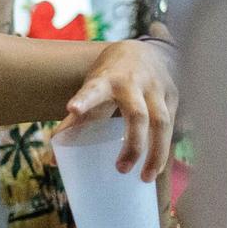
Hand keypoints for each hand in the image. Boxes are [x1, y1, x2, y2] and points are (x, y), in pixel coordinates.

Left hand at [59, 38, 177, 181]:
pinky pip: (173, 125)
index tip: (72, 109)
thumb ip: (75, 120)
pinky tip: (158, 166)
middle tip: (121, 169)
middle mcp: (134, 83)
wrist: (142, 49)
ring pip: (162, 123)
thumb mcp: (92, 90)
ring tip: (146, 178)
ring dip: (156, 153)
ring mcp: (157, 88)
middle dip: (132, 144)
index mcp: (106, 80)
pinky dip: (166, 147)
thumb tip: (53, 153)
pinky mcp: (173, 95)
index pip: (94, 89)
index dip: (84, 99)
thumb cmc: (110, 77)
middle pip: (137, 115)